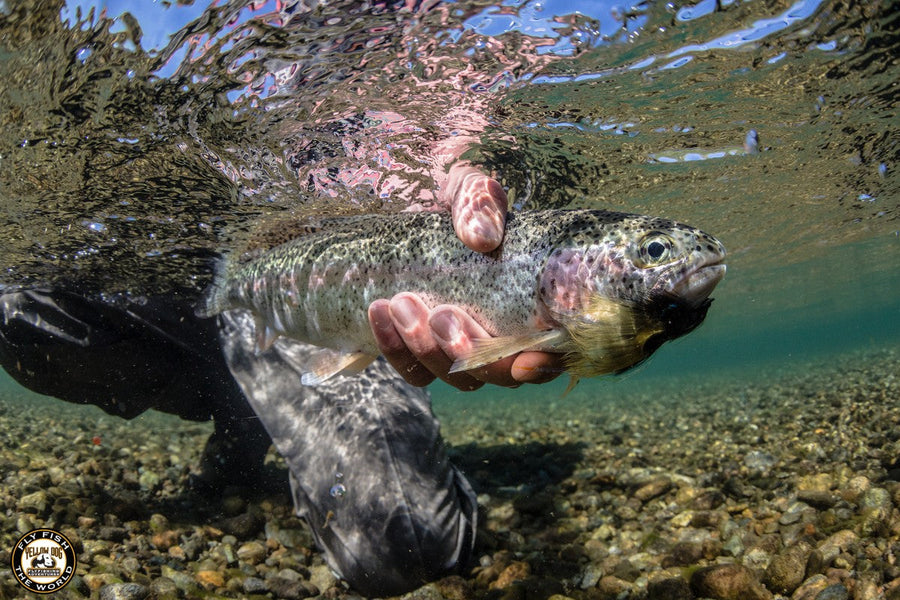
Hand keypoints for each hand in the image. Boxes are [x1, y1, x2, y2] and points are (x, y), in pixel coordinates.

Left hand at [368, 165, 564, 389]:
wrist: (413, 200)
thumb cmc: (457, 200)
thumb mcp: (470, 192)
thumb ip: (481, 208)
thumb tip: (482, 239)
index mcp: (533, 304)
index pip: (551, 352)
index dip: (544, 366)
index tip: (523, 363)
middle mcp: (503, 335)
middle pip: (497, 374)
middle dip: (469, 351)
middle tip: (442, 313)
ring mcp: (462, 348)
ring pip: (453, 376)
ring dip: (426, 348)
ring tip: (403, 302)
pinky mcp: (423, 352)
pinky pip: (414, 370)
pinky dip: (394, 347)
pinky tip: (380, 310)